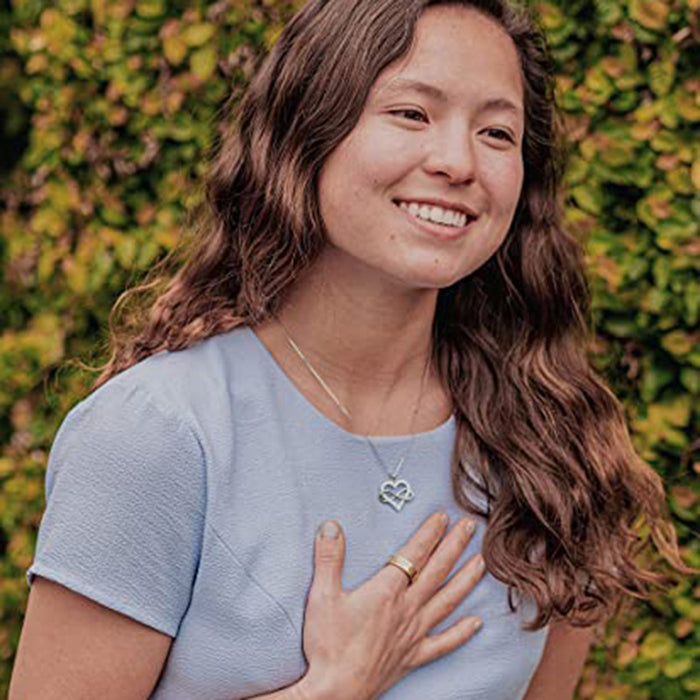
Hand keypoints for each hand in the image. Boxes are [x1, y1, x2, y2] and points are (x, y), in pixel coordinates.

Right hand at [297, 512, 484, 699]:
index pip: (414, 554)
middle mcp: (406, 609)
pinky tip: (476, 623)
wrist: (336, 691)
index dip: (429, 533)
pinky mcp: (413, 656)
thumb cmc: (328, 645)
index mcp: (386, 591)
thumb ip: (329, 558)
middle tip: (470, 527)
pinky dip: (461, 632)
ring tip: (481, 563)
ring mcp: (413, 634)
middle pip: (437, 572)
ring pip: (447, 602)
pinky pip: (444, 643)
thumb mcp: (322, 595)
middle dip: (455, 546)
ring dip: (466, 580)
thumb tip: (332, 526)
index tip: (443, 516)